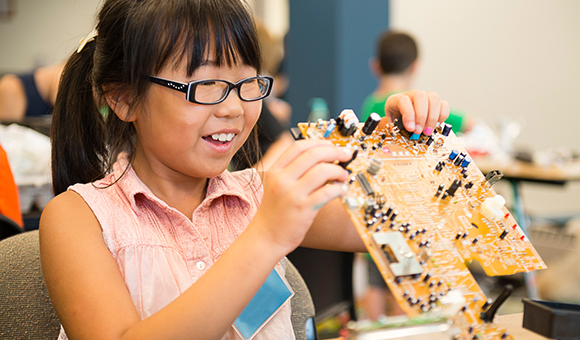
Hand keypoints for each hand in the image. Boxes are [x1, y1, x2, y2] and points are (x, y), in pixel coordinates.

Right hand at [252, 139, 352, 253]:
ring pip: (322, 171)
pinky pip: (328, 192)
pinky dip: (339, 188)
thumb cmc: (275, 213)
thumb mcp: (277, 185)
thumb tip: (324, 160)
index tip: (331, 144)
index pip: (298, 147)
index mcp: (275, 171)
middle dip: (334, 152)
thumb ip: (294, 171)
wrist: (266, 237)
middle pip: (313, 155)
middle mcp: (283, 180)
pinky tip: (342, 190)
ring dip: (338, 171)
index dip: (318, 142)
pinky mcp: (304, 209)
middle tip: (345, 155)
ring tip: (343, 176)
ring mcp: (293, 194)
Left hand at [385, 90, 449, 135]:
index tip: (410, 129)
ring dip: (433, 117)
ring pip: (434, 98)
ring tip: (427, 131)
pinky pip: (444, 104)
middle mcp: (411, 95)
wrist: (401, 117)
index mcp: (396, 99)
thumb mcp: (390, 125)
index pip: (403, 100)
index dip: (408, 115)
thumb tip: (403, 135)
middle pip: (420, 96)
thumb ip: (395, 128)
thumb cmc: (395, 121)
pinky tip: (436, 125)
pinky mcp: (435, 103)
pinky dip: (442, 116)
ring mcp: (425, 97)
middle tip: (419, 131)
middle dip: (421, 116)